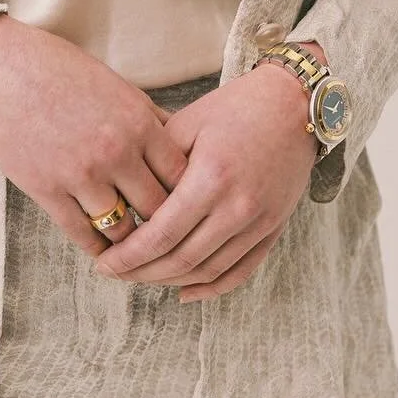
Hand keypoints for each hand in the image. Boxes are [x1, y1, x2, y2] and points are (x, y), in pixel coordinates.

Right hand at [0, 16, 191, 259]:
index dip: (189, 193)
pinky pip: (83, 234)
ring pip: (124, 229)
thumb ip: (150, 117)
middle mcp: (116, 150)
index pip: (182, 175)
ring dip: (131, 239)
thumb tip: (184, 143)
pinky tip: (104, 250)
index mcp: (138, 121)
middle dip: (165, 221)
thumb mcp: (116, 85)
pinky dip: (98, 248)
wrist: (0, 70)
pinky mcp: (48, 191)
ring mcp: (81, 174)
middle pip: (159, 208)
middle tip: (167, 233)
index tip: (186, 202)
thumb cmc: (59, 71)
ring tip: (136, 244)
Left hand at [90, 60, 319, 300]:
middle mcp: (238, 207)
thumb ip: (158, 164)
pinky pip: (240, 272)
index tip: (104, 263)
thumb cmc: (236, 107)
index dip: (129, 256)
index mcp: (211, 178)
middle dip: (142, 273)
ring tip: (141, 276)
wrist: (293, 105)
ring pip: (208, 271)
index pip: (162, 235)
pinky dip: (211, 288)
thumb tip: (128, 200)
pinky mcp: (273, 229)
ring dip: (171, 281)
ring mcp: (259, 223)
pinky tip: (184, 292)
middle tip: (114, 273)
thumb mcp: (189, 123)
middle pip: (182, 260)